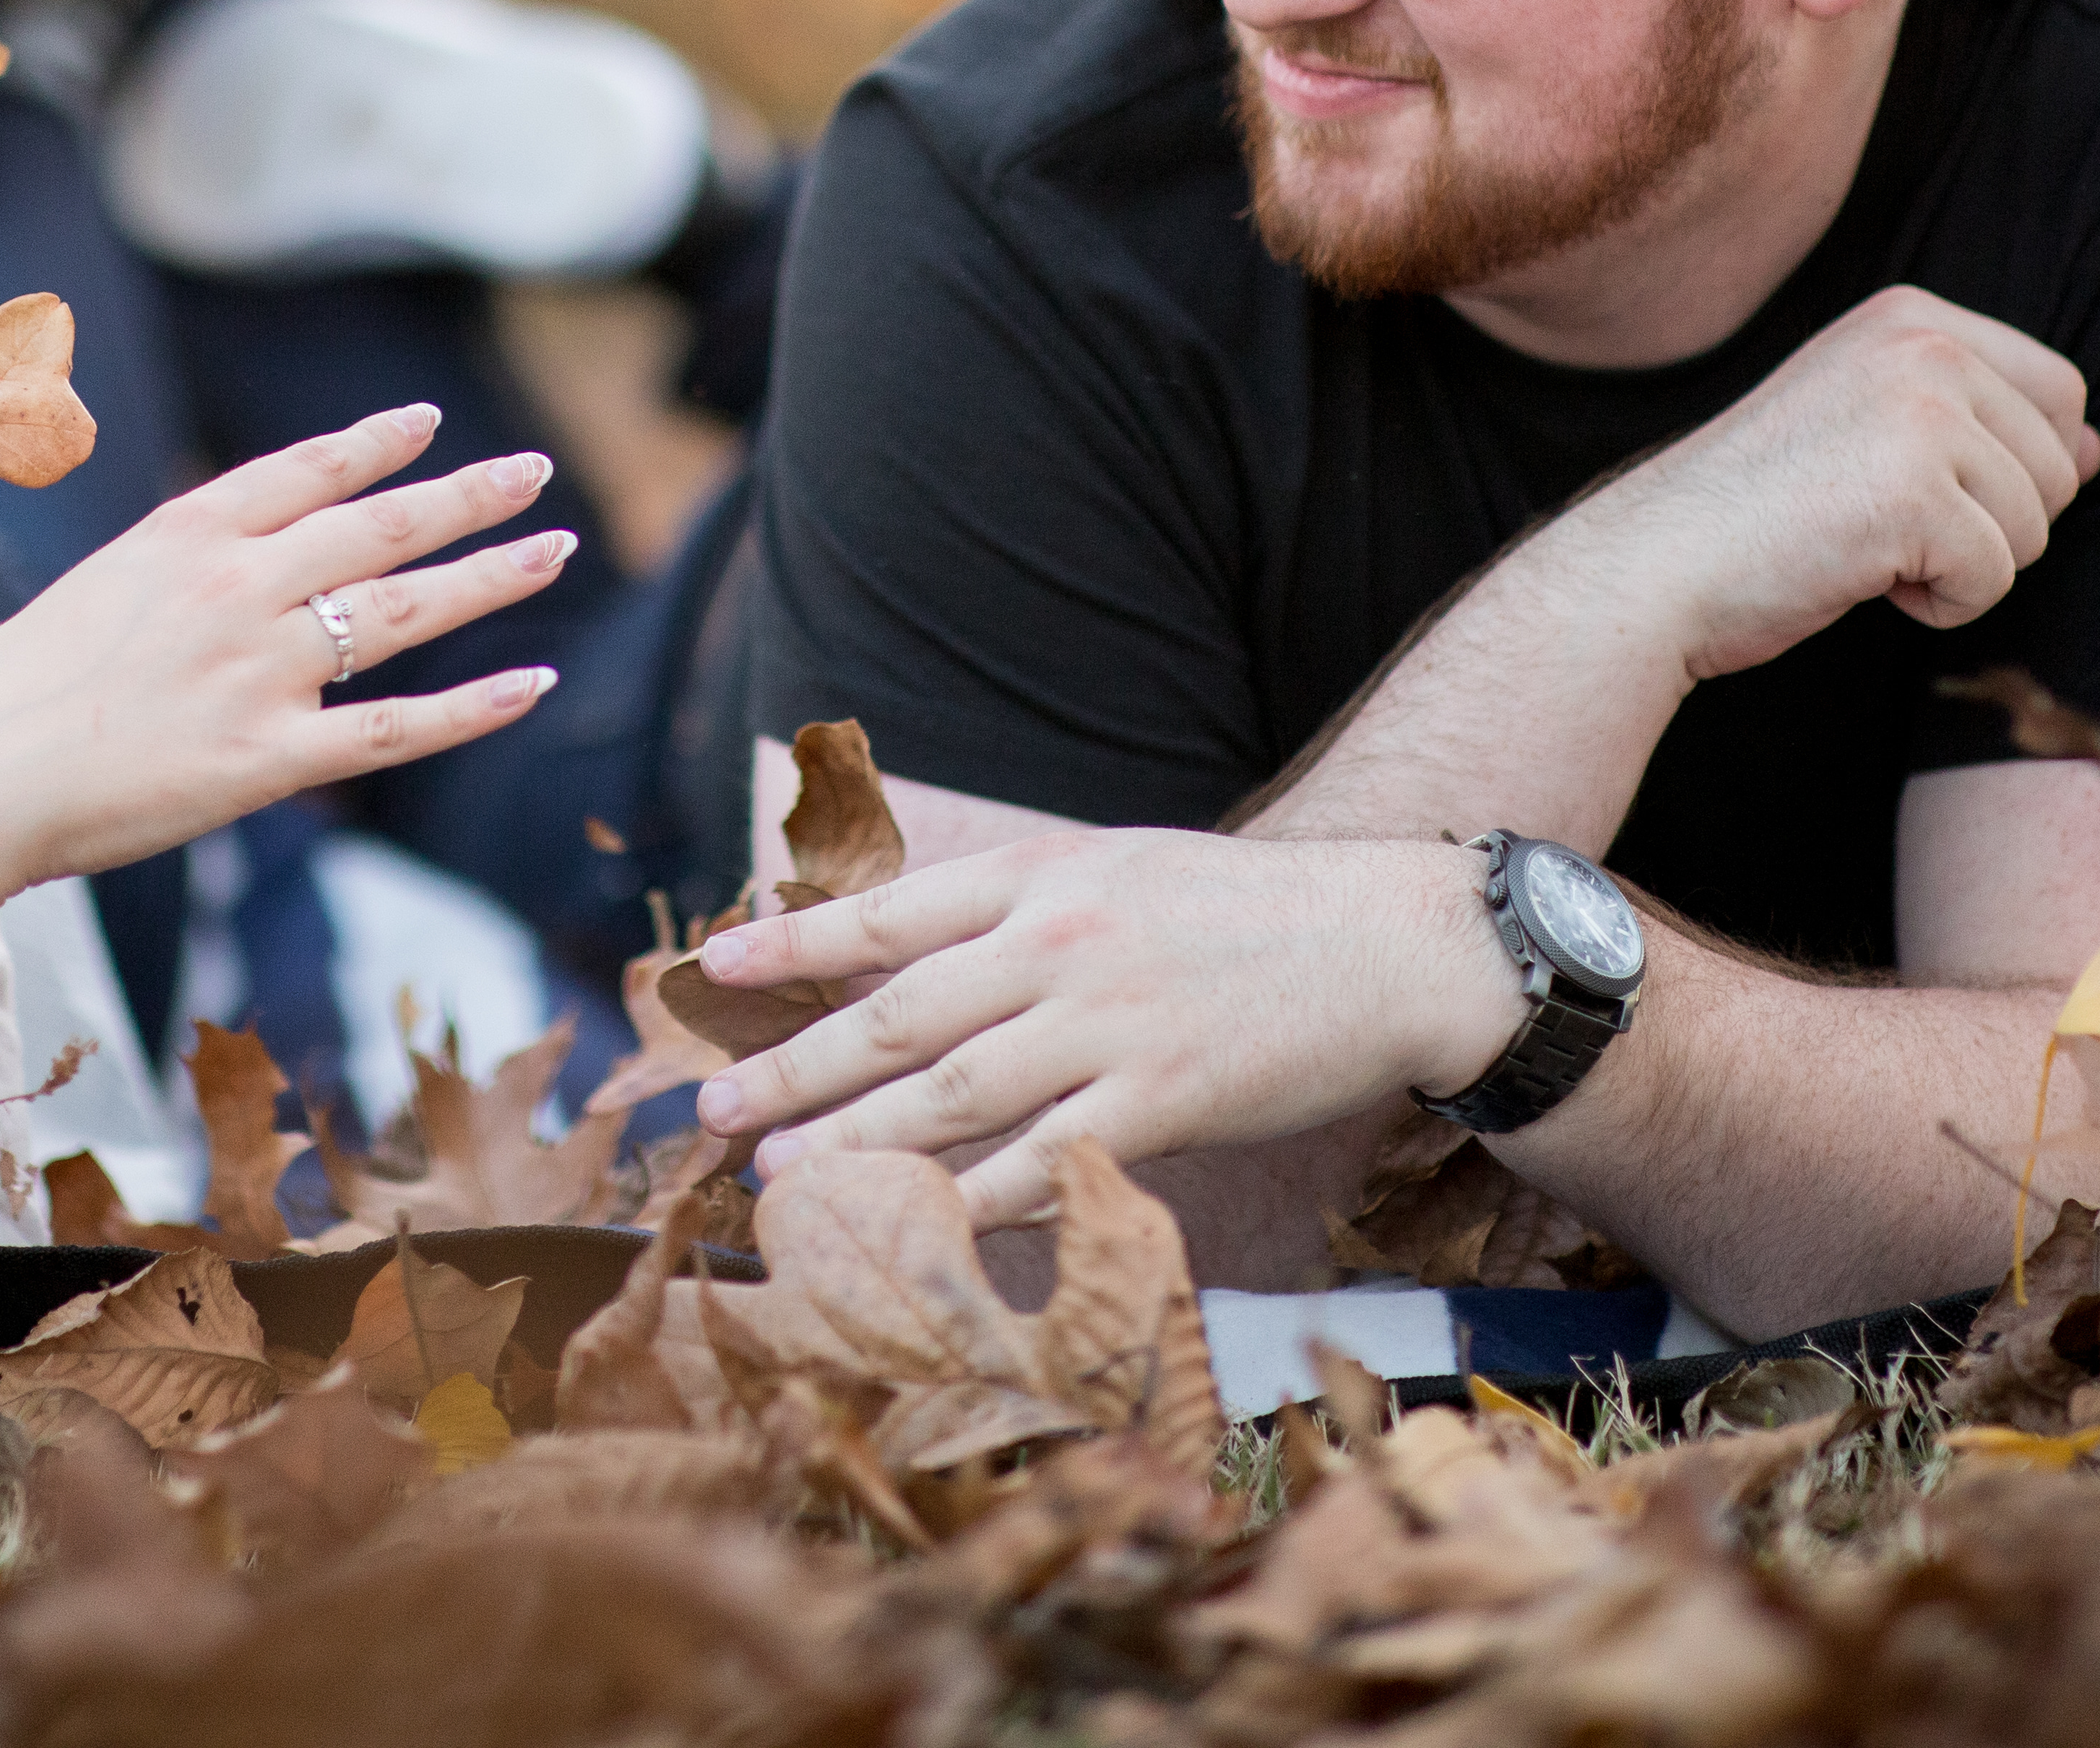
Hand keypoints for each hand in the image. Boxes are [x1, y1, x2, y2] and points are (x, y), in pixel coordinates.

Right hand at [0, 403, 576, 894]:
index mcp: (185, 536)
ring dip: (491, 574)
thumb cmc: (10, 694)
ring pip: (405, 609)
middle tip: (534, 472)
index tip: (430, 423)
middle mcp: (236, 586)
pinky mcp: (268, 759)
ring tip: (554, 549)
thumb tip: (242, 574)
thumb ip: (180, 577)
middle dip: (468, 495)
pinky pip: (395, 728)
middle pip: (381, 525)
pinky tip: (532, 682)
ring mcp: (259, 670)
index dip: (376, 444)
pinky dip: (472, 705)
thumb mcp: (97, 593)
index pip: (307, 470)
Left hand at [684, 830, 1520, 1226]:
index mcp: (1043, 875)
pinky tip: (914, 1229)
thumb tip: (909, 956)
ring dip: (853, 1142)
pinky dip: (971, 1202)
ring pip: (950, 1098)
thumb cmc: (1243, 913)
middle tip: (712, 1109)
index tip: (713, 970)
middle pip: (897, 1015)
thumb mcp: (1118, 870)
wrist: (1387, 943)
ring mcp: (1108, 1027)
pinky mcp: (1162, 1102)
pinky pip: (1042, 1164)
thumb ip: (1020, 910)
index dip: (793, 945)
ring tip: (778, 1176)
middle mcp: (1060, 945)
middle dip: (793, 1066)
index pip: (889, 912)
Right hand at [1556, 285, 2099, 682]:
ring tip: (1859, 544)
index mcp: (1910, 316)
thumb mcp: (1869, 428)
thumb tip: (2094, 450)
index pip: (2060, 393)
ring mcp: (1921, 413)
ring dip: (1961, 565)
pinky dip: (1936, 605)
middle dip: (1990, 520)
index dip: (2010, 467)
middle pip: (2060, 463)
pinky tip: (1856, 575)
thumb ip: (1981, 422)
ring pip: (2036, 527)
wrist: (1653, 565)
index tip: (1907, 484)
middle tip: (1875, 520)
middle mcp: (1924, 345)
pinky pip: (1996, 579)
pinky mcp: (1917, 493)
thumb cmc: (1755, 511)